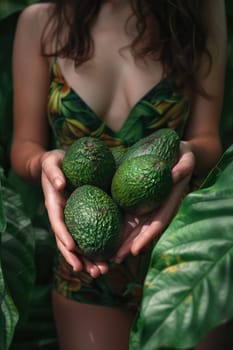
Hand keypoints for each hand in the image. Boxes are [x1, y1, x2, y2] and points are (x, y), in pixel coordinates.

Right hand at [40, 149, 108, 277]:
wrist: (61, 164)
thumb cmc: (56, 162)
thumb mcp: (52, 162)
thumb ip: (53, 171)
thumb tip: (59, 184)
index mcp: (55, 206)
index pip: (58, 223)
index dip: (63, 236)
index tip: (72, 247)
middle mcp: (64, 217)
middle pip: (68, 242)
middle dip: (78, 259)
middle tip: (91, 271)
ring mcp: (74, 220)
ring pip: (80, 245)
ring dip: (89, 261)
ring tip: (103, 272)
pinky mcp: (84, 218)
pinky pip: (91, 235)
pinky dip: (98, 248)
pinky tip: (110, 259)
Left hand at [113, 141, 194, 262]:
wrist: (174, 153)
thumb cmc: (182, 156)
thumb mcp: (186, 159)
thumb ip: (183, 167)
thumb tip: (174, 175)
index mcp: (168, 203)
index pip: (157, 223)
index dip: (147, 237)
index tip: (135, 250)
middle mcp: (155, 208)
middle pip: (141, 230)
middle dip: (128, 246)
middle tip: (114, 260)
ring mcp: (144, 204)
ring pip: (130, 225)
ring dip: (118, 240)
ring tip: (104, 254)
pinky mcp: (133, 197)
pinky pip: (122, 210)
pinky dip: (112, 222)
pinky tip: (98, 230)